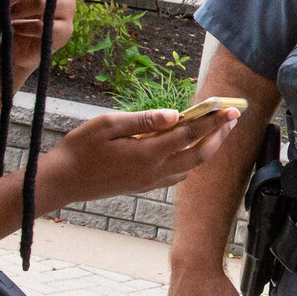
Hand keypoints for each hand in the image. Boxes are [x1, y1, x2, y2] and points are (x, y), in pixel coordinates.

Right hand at [43, 106, 236, 203]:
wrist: (63, 182)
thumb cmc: (80, 149)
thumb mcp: (107, 125)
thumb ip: (143, 120)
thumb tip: (175, 114)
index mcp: (147, 154)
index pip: (190, 134)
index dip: (213, 121)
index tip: (230, 109)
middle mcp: (154, 171)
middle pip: (199, 153)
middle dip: (219, 135)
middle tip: (233, 118)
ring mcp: (150, 182)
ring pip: (190, 166)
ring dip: (207, 148)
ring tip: (217, 130)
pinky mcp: (144, 186)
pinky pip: (177, 175)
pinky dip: (191, 161)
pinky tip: (189, 149)